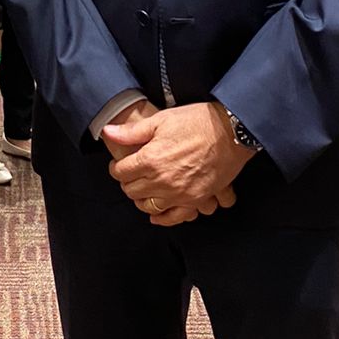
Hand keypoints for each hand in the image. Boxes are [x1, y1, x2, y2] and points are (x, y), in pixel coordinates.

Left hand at [103, 102, 252, 222]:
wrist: (231, 132)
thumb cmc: (196, 122)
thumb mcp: (161, 120)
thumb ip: (132, 132)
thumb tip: (107, 132)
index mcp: (150, 159)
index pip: (120, 173)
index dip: (116, 168)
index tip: (119, 165)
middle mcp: (162, 180)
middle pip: (132, 191)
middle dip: (128, 182)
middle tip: (131, 175)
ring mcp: (179, 193)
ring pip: (149, 206)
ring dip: (142, 199)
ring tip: (144, 189)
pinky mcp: (196, 200)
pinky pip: (174, 217)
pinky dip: (163, 218)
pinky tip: (157, 214)